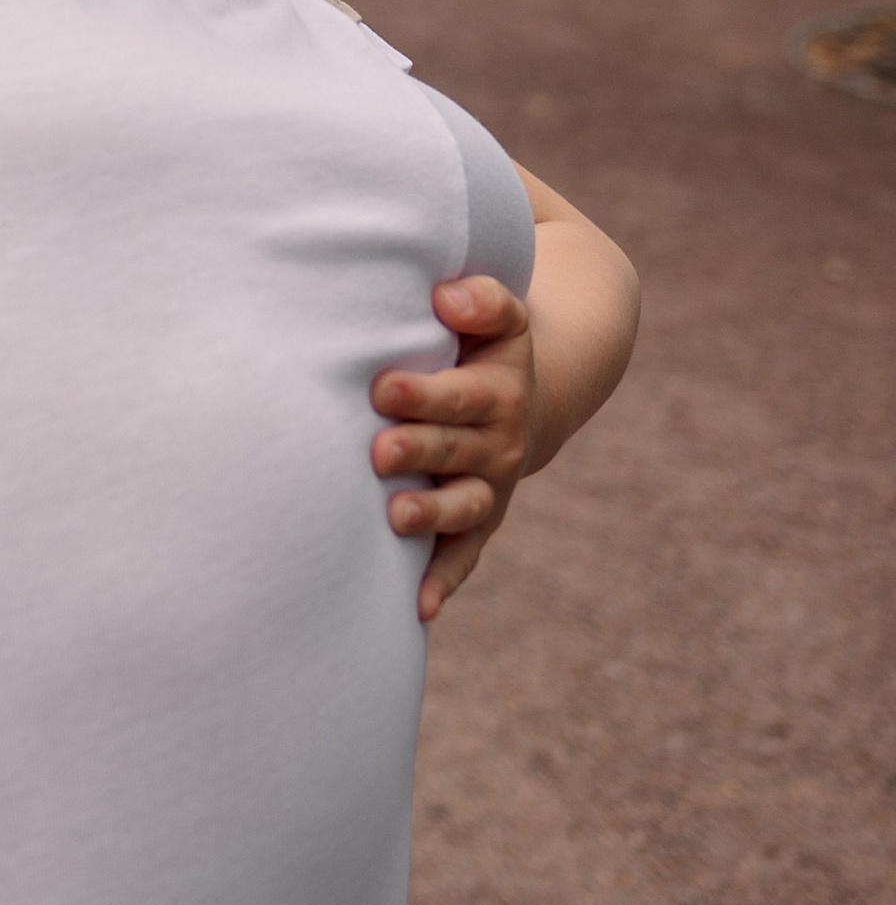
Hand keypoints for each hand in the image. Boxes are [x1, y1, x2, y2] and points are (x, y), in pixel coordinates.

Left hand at [371, 278, 536, 619]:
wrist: (527, 399)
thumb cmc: (483, 349)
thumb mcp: (502, 318)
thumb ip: (481, 300)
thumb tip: (445, 297)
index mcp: (499, 391)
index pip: (461, 394)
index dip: (424, 393)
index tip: (382, 386)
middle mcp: (499, 444)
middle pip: (455, 449)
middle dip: (418, 450)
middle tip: (378, 451)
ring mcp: (488, 488)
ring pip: (463, 507)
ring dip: (430, 515)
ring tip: (394, 517)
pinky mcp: (478, 523)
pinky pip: (464, 555)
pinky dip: (443, 580)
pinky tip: (417, 607)